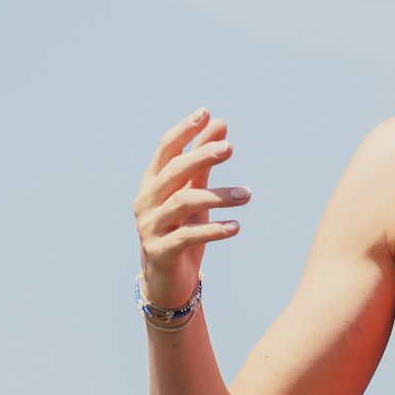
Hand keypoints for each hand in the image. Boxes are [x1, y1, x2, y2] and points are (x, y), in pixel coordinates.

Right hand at [133, 107, 251, 309]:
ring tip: (248, 195)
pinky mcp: (160, 251)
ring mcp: (150, 227)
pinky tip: (236, 226)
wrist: (165, 281)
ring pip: (183, 202)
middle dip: (201, 157)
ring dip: (218, 196)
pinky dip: (213, 229)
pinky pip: (188, 236)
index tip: (205, 113)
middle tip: (230, 148)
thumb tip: (219, 123)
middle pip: (173, 172)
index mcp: (152, 183)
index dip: (183, 131)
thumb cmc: (181, 229)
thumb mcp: (193, 193)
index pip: (165, 149)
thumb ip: (203, 161)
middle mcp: (146, 201)